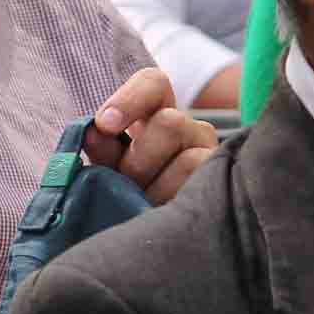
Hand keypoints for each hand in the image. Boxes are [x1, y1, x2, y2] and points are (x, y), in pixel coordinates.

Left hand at [85, 67, 218, 205]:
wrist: (158, 230)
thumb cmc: (128, 188)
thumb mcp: (111, 165)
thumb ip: (102, 147)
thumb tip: (92, 133)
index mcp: (158, 112)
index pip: (153, 83)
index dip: (129, 99)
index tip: (105, 125)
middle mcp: (190, 128)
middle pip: (169, 123)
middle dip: (138, 162)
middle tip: (126, 186)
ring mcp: (210, 154)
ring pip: (189, 160)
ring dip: (156, 189)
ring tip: (143, 205)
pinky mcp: (221, 183)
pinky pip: (199, 187)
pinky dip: (172, 201)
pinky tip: (159, 210)